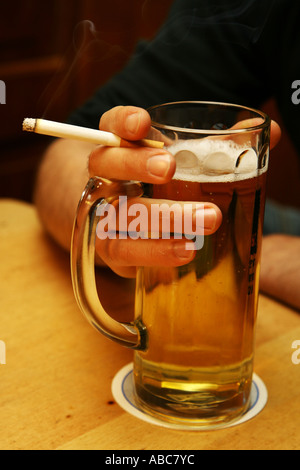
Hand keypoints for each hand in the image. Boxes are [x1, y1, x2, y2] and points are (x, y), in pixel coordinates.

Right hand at [89, 106, 222, 276]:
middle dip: (135, 164)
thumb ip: (225, 146)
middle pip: (106, 163)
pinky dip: (155, 252)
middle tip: (168, 168)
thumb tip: (272, 132)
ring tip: (207, 218)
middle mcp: (104, 177)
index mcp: (121, 147)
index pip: (111, 125)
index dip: (122, 121)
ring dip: (160, 216)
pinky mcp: (109, 248)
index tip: (143, 123)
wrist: (125, 227)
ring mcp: (102, 213)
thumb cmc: (161, 187)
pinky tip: (186, 250)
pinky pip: (124, 251)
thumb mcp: (187, 161)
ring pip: (118, 212)